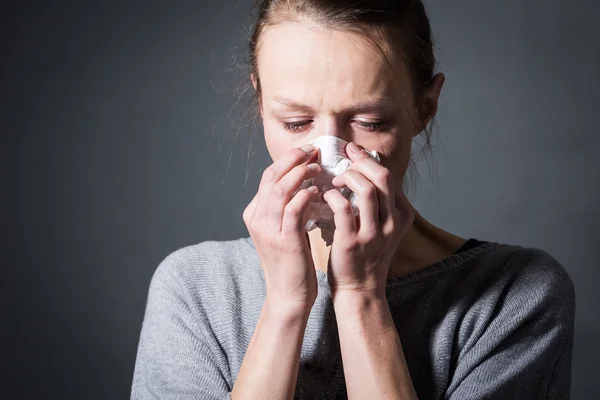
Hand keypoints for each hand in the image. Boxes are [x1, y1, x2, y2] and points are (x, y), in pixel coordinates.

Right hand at [243, 144, 322, 308]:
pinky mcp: (283, 240)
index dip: (288, 160)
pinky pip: (293, 208)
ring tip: (318, 167)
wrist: (288, 295)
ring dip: (301, 173)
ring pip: (280, 188)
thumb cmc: (291, 262)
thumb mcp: (283, 230)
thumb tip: (304, 184)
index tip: (308, 152)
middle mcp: (257, 218)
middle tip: (314, 150)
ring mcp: (268, 229)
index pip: (269, 176)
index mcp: (255, 213)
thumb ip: (287, 208)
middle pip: (271, 176)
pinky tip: (317, 191)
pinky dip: (305, 195)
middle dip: (293, 158)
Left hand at [322, 142, 413, 297]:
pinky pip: (344, 209)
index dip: (368, 158)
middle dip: (360, 161)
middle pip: (382, 176)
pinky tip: (326, 196)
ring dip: (347, 177)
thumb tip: (363, 168)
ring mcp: (374, 233)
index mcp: (402, 214)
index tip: (351, 151)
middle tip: (342, 158)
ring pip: (367, 189)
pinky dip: (333, 196)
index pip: (388, 175)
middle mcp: (392, 222)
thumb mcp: (383, 227)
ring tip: (335, 180)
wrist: (360, 289)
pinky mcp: (353, 242)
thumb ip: (379, 202)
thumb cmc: (366, 253)